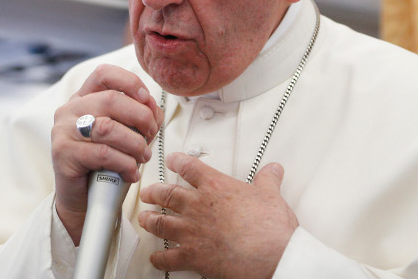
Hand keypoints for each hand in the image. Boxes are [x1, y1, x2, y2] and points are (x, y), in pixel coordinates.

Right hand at [51, 64, 163, 244]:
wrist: (84, 199)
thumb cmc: (108, 164)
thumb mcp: (127, 134)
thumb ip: (140, 117)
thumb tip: (155, 109)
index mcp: (85, 98)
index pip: (104, 74)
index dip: (129, 82)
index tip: (147, 99)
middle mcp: (70, 110)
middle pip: (111, 100)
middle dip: (140, 117)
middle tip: (151, 134)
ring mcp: (63, 130)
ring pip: (108, 127)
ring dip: (135, 143)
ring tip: (143, 157)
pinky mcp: (63, 154)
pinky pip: (102, 153)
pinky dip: (125, 163)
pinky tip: (132, 172)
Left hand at [138, 152, 298, 278]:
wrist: (269, 255)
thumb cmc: (269, 226)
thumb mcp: (271, 195)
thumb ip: (268, 180)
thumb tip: (272, 170)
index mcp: (216, 187)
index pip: (190, 168)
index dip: (178, 162)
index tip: (171, 160)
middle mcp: (198, 206)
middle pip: (168, 194)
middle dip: (154, 192)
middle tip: (147, 192)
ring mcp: (192, 232)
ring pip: (161, 223)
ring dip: (150, 220)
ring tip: (144, 218)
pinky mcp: (192, 256)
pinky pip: (168, 257)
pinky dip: (159, 258)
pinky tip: (156, 257)